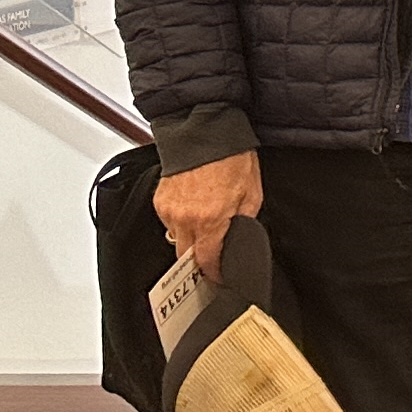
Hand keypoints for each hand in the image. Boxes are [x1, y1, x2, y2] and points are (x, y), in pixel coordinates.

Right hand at [153, 148, 263, 282]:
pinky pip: (169, 223)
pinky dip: (181, 223)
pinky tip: (194, 213)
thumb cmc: (232, 158)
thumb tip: (237, 240)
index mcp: (209, 221)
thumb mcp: (252, 195)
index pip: (207, 261)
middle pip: (185, 257)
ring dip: (190, 241)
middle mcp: (184, 219)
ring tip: (206, 232)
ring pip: (176, 240)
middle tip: (211, 264)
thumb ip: (244, 223)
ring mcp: (168, 210)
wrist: (206, 132)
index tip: (219, 279)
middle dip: (198, 263)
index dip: (213, 274)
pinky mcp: (158, 200)